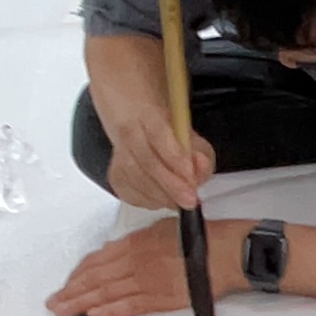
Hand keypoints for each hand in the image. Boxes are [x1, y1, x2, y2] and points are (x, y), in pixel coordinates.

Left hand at [47, 216, 241, 315]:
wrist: (225, 251)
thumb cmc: (197, 236)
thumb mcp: (160, 229)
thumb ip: (136, 242)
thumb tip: (113, 254)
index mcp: (135, 243)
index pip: (97, 261)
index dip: (78, 274)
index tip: (66, 285)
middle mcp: (136, 262)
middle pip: (96, 279)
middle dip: (71, 292)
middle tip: (53, 304)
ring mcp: (147, 282)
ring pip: (107, 294)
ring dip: (82, 304)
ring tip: (64, 313)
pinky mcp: (162, 299)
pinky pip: (130, 306)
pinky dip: (110, 311)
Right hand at [103, 99, 216, 214]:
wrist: (132, 115)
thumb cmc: (163, 120)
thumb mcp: (189, 128)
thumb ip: (198, 148)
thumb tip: (200, 168)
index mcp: (147, 113)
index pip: (158, 135)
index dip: (174, 157)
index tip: (191, 176)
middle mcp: (128, 132)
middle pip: (146, 161)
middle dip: (170, 185)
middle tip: (189, 200)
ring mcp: (117, 154)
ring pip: (136, 179)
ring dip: (160, 195)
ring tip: (180, 202)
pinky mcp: (115, 174)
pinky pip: (129, 192)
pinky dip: (148, 200)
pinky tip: (162, 200)